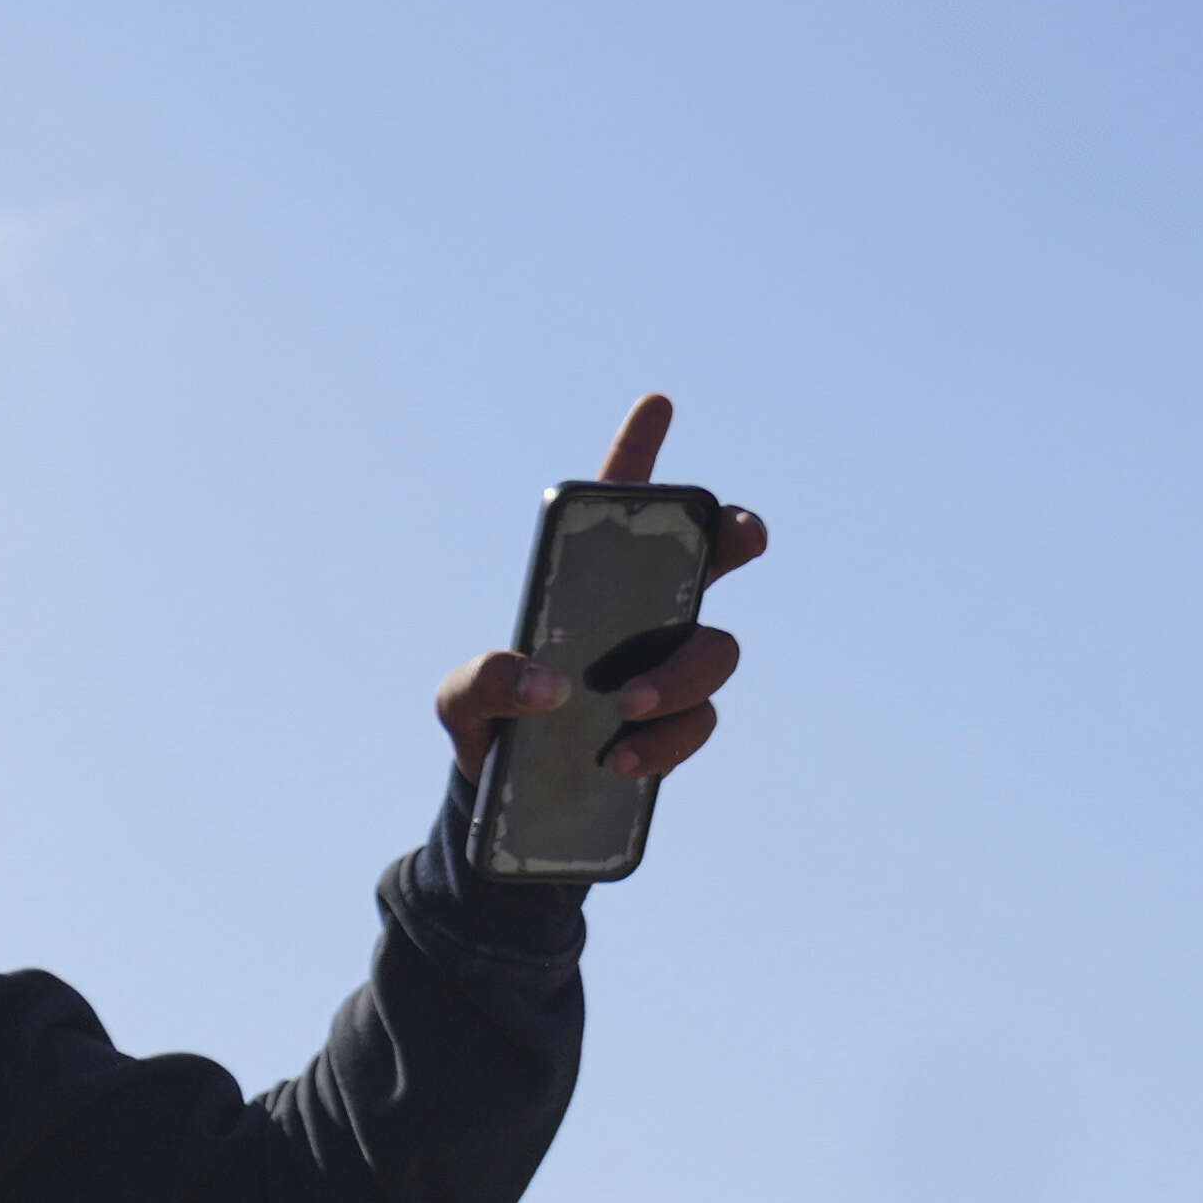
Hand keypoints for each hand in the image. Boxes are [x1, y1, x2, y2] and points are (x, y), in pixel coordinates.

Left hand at [427, 396, 759, 800]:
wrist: (505, 798)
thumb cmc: (487, 723)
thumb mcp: (461, 701)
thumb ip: (486, 682)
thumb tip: (547, 687)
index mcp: (586, 585)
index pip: (617, 506)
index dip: (638, 451)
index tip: (656, 404)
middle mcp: (641, 616)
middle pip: (708, 559)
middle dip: (735, 535)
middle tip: (741, 540)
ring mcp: (666, 667)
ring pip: (716, 648)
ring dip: (684, 673)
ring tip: (629, 706)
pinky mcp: (675, 724)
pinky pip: (700, 720)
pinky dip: (671, 739)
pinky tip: (624, 759)